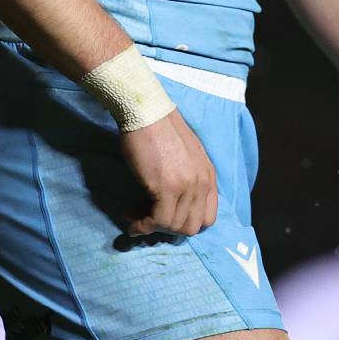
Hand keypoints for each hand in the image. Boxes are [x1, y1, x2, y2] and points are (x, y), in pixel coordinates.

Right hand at [120, 109, 218, 238]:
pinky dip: (142, 225)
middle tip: (147, 218)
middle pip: (191, 227)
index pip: (209, 218)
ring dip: (151, 226)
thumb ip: (188, 177)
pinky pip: (157, 220)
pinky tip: (129, 219)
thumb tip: (173, 202)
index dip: (186, 223)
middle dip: (167, 229)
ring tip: (133, 215)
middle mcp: (202, 183)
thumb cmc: (159, 128)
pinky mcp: (167, 187)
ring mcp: (187, 186)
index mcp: (209, 175)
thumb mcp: (186, 154)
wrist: (146, 111)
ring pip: (173, 227)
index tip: (166, 219)